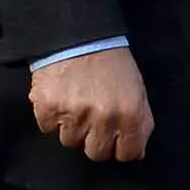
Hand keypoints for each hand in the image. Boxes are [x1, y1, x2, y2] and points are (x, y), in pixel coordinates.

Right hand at [29, 46, 153, 162]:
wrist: (78, 35)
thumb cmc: (110, 63)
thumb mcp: (137, 90)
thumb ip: (141, 123)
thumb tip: (137, 153)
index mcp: (130, 115)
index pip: (126, 154)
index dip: (118, 145)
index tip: (112, 136)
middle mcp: (103, 119)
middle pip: (95, 153)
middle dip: (93, 139)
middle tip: (91, 118)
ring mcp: (74, 115)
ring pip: (69, 142)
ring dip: (71, 127)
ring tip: (75, 102)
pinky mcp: (48, 108)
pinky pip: (47, 128)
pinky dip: (51, 116)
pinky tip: (60, 96)